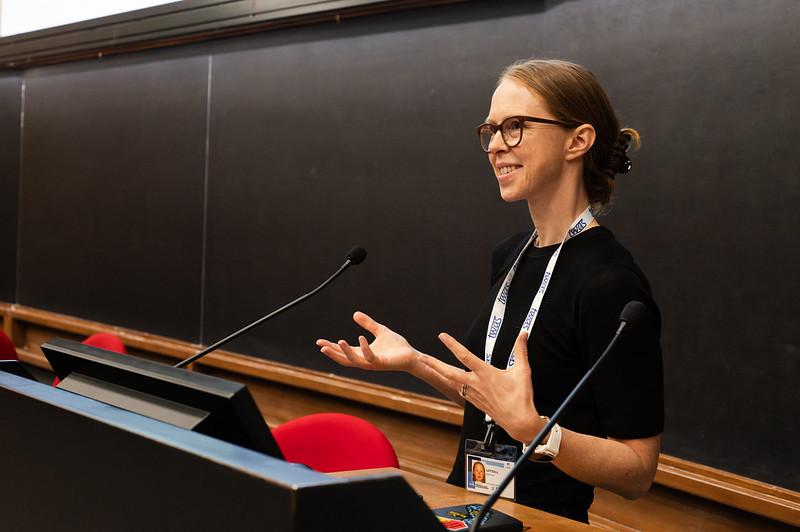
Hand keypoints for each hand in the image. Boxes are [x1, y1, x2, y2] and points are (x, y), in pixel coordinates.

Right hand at [316, 311, 420, 372]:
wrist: (411, 356)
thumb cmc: (397, 346)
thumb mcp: (380, 330)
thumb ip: (368, 324)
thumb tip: (354, 314)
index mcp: (363, 353)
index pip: (343, 351)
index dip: (332, 346)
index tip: (319, 342)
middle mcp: (365, 360)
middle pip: (344, 359)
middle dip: (333, 353)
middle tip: (321, 346)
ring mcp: (373, 364)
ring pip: (355, 360)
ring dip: (345, 352)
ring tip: (339, 341)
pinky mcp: (382, 363)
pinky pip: (371, 357)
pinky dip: (365, 348)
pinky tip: (361, 338)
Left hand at [422, 332, 541, 442]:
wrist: (518, 421)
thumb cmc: (521, 397)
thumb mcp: (523, 371)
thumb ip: (521, 350)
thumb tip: (523, 334)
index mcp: (485, 374)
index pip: (465, 355)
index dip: (452, 344)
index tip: (442, 336)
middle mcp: (475, 383)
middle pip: (448, 372)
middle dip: (433, 364)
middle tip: (421, 357)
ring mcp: (473, 394)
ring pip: (452, 381)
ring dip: (440, 373)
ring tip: (430, 366)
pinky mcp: (474, 401)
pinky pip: (459, 389)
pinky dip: (453, 383)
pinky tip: (451, 380)